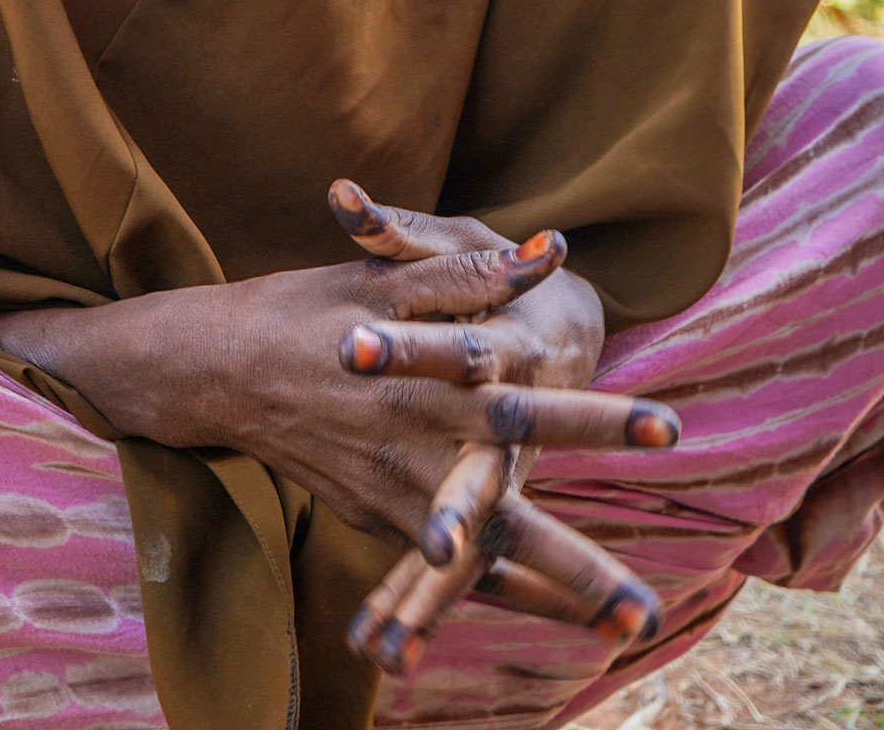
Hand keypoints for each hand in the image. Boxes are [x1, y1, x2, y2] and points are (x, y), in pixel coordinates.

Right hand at [0, 187, 676, 672]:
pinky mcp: (380, 519)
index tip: (669, 429)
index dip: (598, 419)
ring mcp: (394, 499)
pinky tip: (563, 623)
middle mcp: (415, 457)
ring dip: (556, 597)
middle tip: (646, 613)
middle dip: (580, 568)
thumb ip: (468, 273)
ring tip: (627, 630)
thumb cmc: (308, 309)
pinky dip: (498, 598)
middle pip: (511, 523)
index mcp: (426, 391)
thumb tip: (550, 253)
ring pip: (485, 564)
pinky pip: (448, 574)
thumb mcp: (386, 275)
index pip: (527, 411)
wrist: (215, 370)